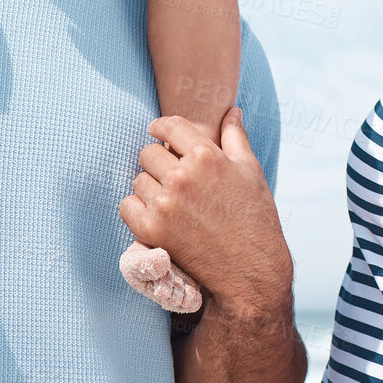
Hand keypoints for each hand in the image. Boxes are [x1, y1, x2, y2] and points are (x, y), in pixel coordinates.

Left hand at [119, 109, 292, 318]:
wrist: (251, 271)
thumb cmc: (254, 218)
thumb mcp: (250, 171)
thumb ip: (235, 137)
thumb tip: (232, 111)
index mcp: (206, 155)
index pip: (169, 126)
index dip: (161, 127)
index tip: (157, 132)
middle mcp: (182, 176)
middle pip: (148, 153)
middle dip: (158, 162)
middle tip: (171, 177)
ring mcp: (165, 203)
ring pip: (138, 180)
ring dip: (149, 188)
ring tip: (169, 201)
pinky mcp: (152, 229)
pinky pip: (127, 206)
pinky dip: (137, 210)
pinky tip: (156, 216)